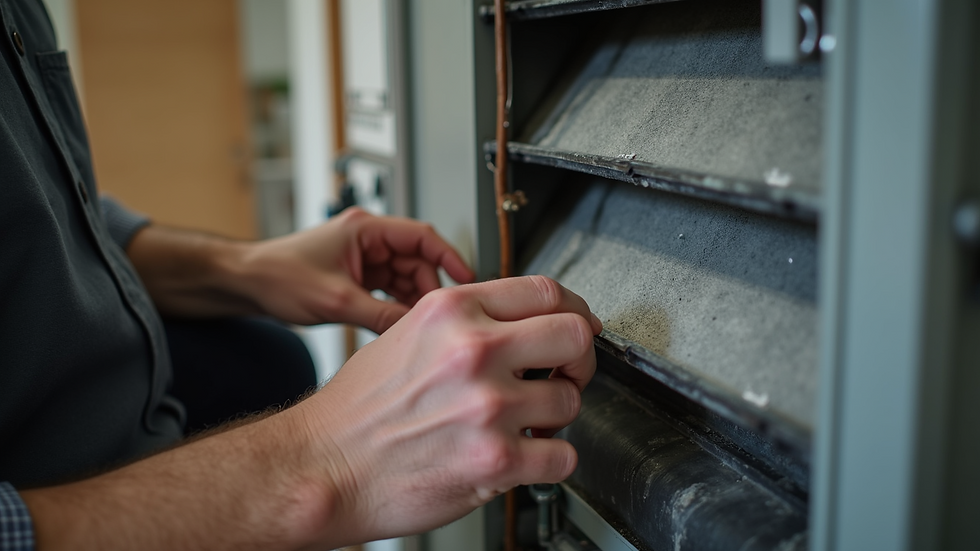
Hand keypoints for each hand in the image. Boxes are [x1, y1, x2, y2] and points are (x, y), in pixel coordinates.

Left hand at [237, 207, 474, 332]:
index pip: (422, 236)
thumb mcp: (336, 300)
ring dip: (411, 300)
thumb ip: (381, 315)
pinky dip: (396, 305)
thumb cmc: (278, 276)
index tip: (468, 279)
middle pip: (417, 260)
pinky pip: (388, 289)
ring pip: (404, 277)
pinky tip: (398, 323)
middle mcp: (367, 240)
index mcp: (365, 229)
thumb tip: (414, 330)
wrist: (246, 284)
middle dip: (428, 288)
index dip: (449, 257)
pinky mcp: (356, 276)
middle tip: (434, 316)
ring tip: (416, 324)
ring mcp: (362, 258)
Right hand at [296, 275, 602, 543]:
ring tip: (529, 424)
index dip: (574, 309)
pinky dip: (552, 461)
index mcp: (452, 311)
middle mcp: (473, 351)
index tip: (577, 325)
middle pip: (575, 334)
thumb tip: (520, 322)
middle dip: (579, 358)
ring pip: (570, 400)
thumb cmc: (356, 408)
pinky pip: (563, 457)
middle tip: (565, 374)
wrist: (322, 465)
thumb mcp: (406, 332)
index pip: (545, 290)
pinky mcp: (494, 461)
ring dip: (556, 416)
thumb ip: (466, 320)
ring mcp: (487, 406)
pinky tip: (528, 457)